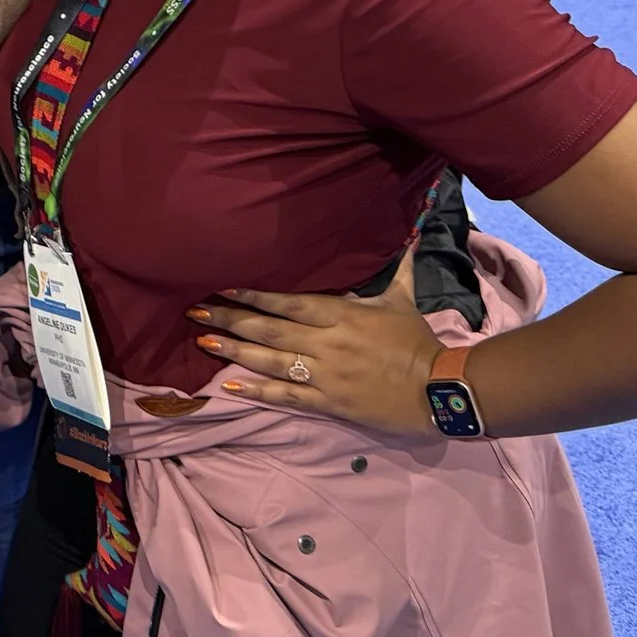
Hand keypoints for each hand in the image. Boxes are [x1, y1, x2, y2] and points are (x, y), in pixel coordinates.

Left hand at [188, 252, 444, 442]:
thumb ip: (399, 268)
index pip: (289, 301)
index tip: (223, 286)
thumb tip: (412, 234)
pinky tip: (230, 386)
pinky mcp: (330, 402)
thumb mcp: (404, 300)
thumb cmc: (419, 342)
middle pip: (270, 329)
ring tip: (203, 342)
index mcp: (342, 314)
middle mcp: (328, 342)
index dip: (254, 295)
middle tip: (194, 312)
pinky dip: (257, 392)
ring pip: (271, 361)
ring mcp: (326, 374)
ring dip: (235, 352)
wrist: (442, 390)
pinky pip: (287, 396)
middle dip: (230, 319)